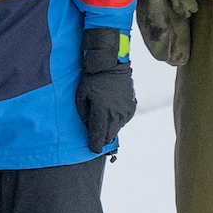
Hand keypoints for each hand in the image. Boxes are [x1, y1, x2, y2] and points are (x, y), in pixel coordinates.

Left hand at [74, 27, 135, 154]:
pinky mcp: (132, 106)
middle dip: (103, 139)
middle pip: (110, 136)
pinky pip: (124, 120)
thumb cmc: (92, 79)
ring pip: (117, 128)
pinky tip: (111, 113)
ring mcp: (126, 111)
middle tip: (97, 140)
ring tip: (103, 123)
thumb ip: (85, 115)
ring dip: (110, 129)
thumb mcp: (81, 97)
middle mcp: (116, 114)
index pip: (99, 136)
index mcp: (101, 113)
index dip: (95, 146)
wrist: (111, 64)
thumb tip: (89, 128)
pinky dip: (117, 120)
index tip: (93, 149)